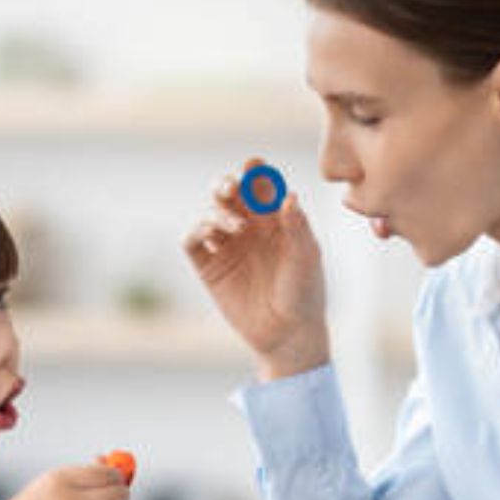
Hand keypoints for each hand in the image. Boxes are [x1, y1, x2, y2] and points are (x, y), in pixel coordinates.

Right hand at [181, 157, 329, 379]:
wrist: (287, 334)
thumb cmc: (304, 293)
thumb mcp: (306, 256)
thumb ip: (297, 225)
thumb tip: (288, 195)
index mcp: (275, 219)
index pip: (260, 186)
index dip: (254, 171)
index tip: (252, 165)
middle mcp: (249, 228)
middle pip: (230, 193)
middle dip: (227, 183)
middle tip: (231, 187)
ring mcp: (227, 246)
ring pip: (210, 211)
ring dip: (218, 209)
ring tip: (236, 227)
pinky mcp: (208, 267)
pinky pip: (193, 239)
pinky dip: (197, 229)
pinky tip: (213, 232)